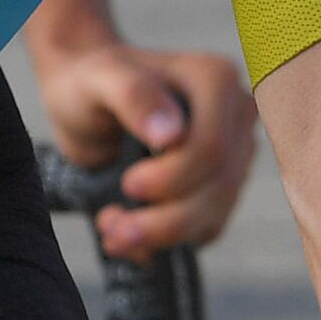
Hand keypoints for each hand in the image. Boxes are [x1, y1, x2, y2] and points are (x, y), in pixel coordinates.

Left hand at [39, 37, 254, 254]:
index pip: (212, 147)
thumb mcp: (99, 78)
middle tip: (113, 226)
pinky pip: (206, 227)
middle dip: (165, 219)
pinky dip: (166, 241)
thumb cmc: (92, 83)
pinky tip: (128, 233)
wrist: (85, 104)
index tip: (129, 185)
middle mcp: (235, 116)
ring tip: (113, 230)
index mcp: (215, 80)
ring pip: (216, 213)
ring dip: (161, 234)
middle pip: (218, 186)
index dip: (174, 177)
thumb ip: (133, 95)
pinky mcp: (219, 187)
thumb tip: (170, 134)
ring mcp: (233, 154)